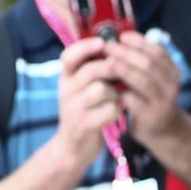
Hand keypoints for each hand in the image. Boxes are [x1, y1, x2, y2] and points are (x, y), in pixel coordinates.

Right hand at [54, 37, 122, 168]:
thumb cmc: (84, 113)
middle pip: (93, 70)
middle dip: (113, 69)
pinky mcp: (85, 124)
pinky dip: (118, 110)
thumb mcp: (81, 90)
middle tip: (125, 73)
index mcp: (66, 78)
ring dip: (117, 93)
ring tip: (118, 99)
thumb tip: (113, 51)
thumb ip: (91, 73)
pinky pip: (109, 110)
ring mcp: (74, 107)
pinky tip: (118, 114)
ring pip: (103, 89)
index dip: (86, 47)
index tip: (102, 43)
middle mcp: (66, 90)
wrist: (73, 147)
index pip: (69, 55)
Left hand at [107, 30, 184, 145]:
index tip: (121, 36)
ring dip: (122, 69)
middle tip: (107, 47)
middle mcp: (172, 85)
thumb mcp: (153, 76)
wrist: (162, 128)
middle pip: (149, 64)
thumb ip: (141, 59)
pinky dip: (119, 91)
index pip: (157, 51)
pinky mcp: (151, 115)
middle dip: (125, 53)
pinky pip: (133, 99)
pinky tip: (107, 85)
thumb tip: (117, 37)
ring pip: (142, 81)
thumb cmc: (149, 96)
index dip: (138, 42)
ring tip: (105, 63)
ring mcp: (163, 101)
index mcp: (173, 72)